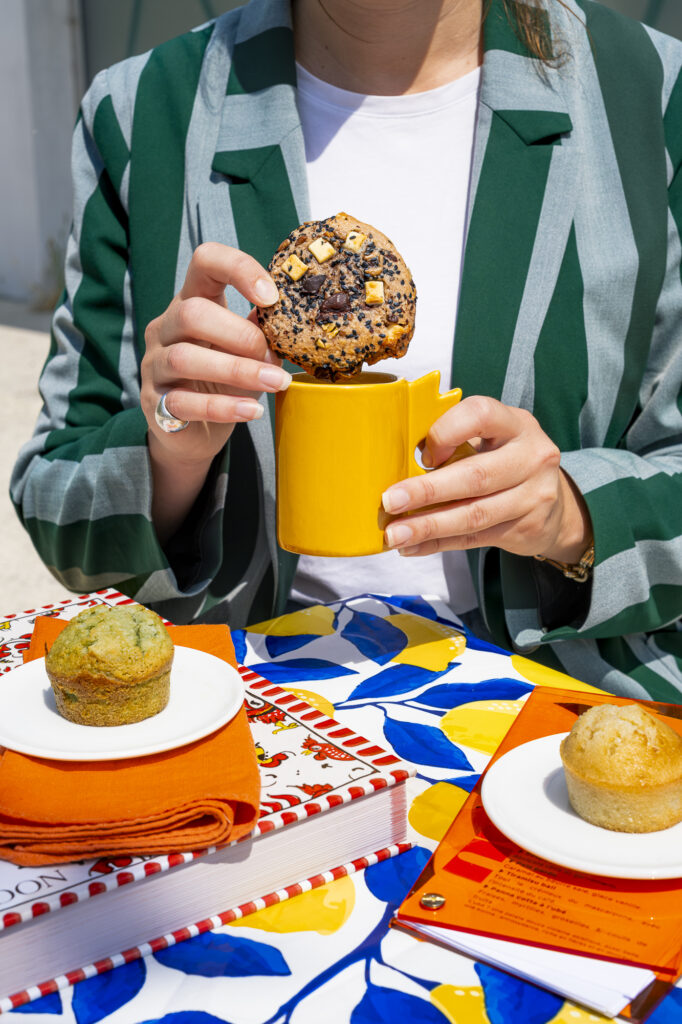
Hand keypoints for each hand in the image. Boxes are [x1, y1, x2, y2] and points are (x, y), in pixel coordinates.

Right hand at [140, 243, 287, 540]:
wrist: (193, 432)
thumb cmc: (223, 383)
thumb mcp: (246, 352)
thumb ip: (261, 332)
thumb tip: (297, 323)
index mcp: (192, 300)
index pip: (205, 261)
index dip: (239, 269)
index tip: (272, 297)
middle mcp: (166, 327)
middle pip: (191, 312)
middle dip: (240, 334)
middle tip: (272, 355)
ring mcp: (155, 365)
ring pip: (185, 358)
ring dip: (238, 371)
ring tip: (275, 384)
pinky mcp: (154, 403)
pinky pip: (183, 402)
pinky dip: (224, 407)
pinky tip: (253, 411)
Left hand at [381, 396, 591, 562]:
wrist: (554, 503)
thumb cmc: (505, 461)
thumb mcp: (491, 439)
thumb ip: (455, 443)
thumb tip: (396, 463)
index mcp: (516, 424)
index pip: (481, 415)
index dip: (446, 431)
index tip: (422, 453)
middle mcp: (532, 456)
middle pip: (476, 475)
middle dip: (427, 491)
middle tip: (390, 501)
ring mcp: (535, 495)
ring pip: (474, 514)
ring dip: (428, 526)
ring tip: (395, 533)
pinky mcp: (528, 528)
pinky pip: (475, 538)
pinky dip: (438, 543)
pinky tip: (412, 545)